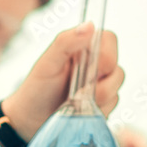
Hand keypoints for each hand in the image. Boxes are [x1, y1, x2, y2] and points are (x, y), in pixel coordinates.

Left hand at [1, 24, 123, 138]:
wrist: (30, 121)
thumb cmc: (36, 89)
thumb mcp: (47, 63)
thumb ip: (65, 42)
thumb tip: (89, 25)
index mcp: (81, 48)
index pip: (109, 39)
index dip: (105, 53)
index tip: (88, 67)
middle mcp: (94, 63)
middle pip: (116, 65)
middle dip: (98, 80)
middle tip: (76, 88)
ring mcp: (100, 84)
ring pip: (116, 86)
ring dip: (97, 96)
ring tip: (74, 100)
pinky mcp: (104, 103)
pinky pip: (113, 103)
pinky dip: (97, 108)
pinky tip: (80, 110)